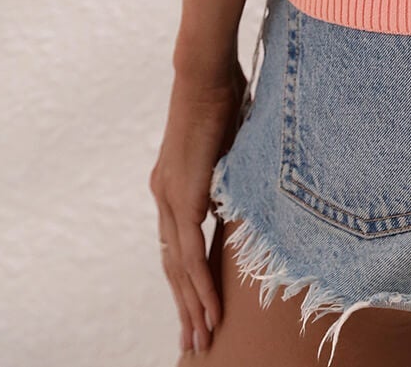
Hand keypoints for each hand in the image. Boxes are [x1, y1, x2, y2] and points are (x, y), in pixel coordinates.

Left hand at [149, 62, 246, 356]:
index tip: (195, 308)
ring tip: (202, 337)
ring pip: (177, 267)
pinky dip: (198, 284)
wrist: (205, 70)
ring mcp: (168, 198)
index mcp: (172, 184)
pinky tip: (207, 309)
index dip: (185, 279)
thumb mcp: (229, 143)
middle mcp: (163, 195)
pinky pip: (189, 253)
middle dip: (185, 305)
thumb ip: (230, 170)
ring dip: (191, 305)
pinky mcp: (181, 197)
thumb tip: (247, 186)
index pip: (176, 244)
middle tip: (194, 340)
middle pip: (171, 265)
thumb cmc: (223, 94)